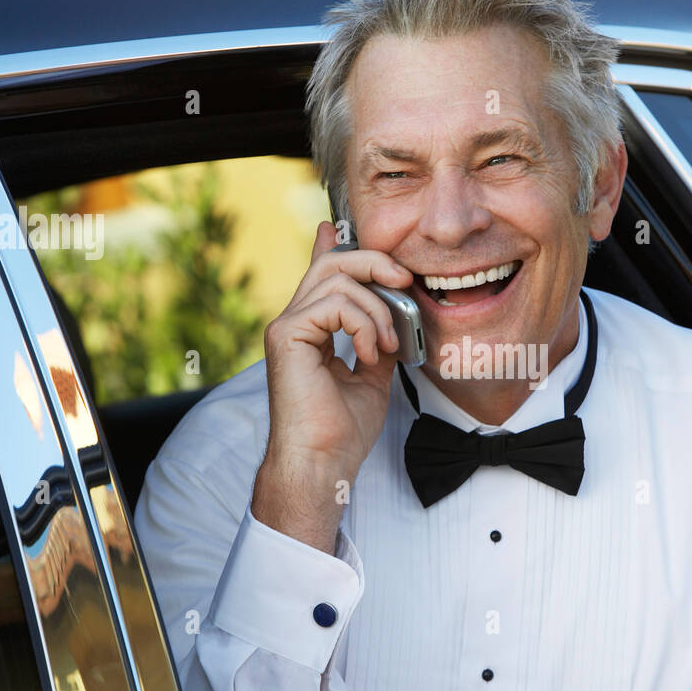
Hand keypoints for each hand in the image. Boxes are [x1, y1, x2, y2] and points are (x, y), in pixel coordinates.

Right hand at [251, 221, 413, 551]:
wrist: (323, 464)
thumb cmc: (344, 431)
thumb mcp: (374, 376)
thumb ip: (378, 338)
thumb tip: (395, 312)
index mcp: (312, 329)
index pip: (321, 273)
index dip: (334, 245)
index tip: (339, 227)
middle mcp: (295, 322)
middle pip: (334, 262)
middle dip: (375, 263)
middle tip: (405, 282)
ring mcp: (287, 326)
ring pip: (337, 277)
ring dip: (378, 307)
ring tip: (388, 344)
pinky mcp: (286, 335)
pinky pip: (334, 303)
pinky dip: (364, 323)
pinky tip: (371, 353)